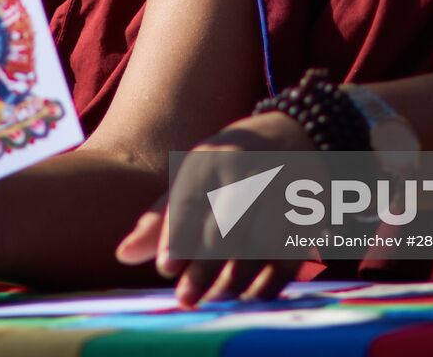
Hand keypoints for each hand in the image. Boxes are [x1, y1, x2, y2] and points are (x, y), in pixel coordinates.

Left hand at [116, 111, 312, 305]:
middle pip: (225, 225)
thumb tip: (124, 255)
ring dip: (236, 277)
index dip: (178, 235)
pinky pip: (290, 252)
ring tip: (215, 299)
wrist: (294, 133)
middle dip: (204, 266)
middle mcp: (247, 170)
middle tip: (186, 299)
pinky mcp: (307, 211)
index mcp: (212, 157)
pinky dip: (271, 278)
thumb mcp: (194, 175)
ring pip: (259, 242)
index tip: (165, 268)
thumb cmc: (228, 163)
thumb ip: (162, 217)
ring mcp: (281, 190)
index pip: (191, 198)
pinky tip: (251, 295)